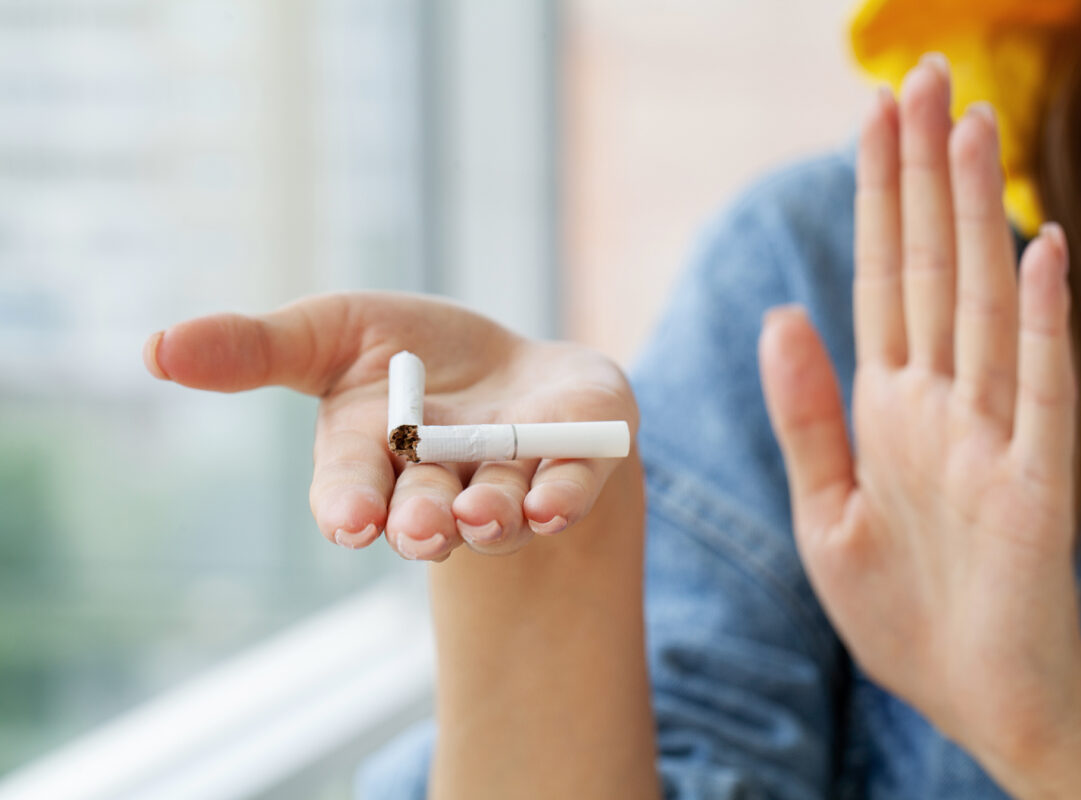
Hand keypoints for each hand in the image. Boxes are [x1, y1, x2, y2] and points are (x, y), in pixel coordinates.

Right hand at [143, 292, 636, 560]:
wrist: (515, 377)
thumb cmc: (412, 357)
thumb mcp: (330, 333)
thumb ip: (256, 349)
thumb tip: (154, 349)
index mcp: (375, 459)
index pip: (353, 490)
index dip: (350, 506)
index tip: (351, 522)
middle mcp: (440, 486)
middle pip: (425, 513)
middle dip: (422, 522)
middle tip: (422, 530)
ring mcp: (511, 478)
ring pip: (498, 510)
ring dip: (493, 515)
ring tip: (488, 515)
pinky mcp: (573, 461)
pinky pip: (570, 487)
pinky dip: (564, 494)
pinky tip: (553, 503)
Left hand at [759, 55, 1080, 765]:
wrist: (974, 697)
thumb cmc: (904, 611)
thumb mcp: (824, 510)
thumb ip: (806, 415)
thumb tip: (780, 315)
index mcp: (888, 409)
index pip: (882, 279)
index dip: (877, 198)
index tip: (873, 114)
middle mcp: (942, 405)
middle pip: (932, 269)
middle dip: (922, 175)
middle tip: (923, 75)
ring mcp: (992, 438)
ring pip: (984, 306)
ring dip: (977, 217)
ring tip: (972, 127)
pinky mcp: (1035, 486)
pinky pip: (1041, 391)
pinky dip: (1045, 323)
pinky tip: (1041, 250)